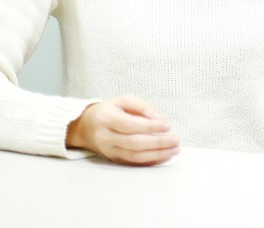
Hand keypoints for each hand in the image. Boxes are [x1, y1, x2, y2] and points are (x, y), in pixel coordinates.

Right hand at [65, 94, 180, 165]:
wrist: (87, 127)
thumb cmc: (109, 111)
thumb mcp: (123, 100)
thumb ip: (142, 107)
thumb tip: (159, 119)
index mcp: (106, 118)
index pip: (129, 125)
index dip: (149, 127)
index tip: (167, 125)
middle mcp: (105, 137)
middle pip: (134, 143)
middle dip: (158, 143)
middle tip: (176, 140)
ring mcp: (109, 150)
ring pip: (135, 156)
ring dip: (158, 154)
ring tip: (175, 149)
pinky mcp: (114, 159)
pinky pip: (134, 162)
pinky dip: (151, 161)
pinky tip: (165, 156)